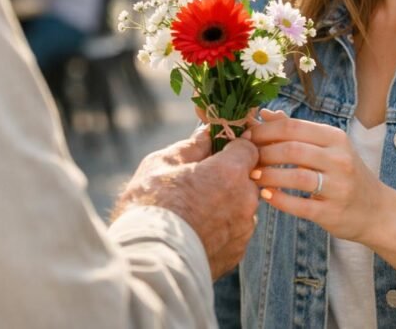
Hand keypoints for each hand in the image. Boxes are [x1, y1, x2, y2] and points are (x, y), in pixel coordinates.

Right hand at [114, 126, 259, 278]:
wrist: (148, 260)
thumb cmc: (151, 205)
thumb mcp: (162, 164)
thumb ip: (190, 148)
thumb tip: (204, 135)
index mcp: (230, 172)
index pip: (248, 148)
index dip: (232, 147)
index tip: (217, 150)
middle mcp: (245, 199)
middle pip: (245, 179)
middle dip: (227, 178)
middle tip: (198, 183)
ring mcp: (243, 229)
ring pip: (241, 207)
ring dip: (225, 205)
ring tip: (193, 212)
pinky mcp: (236, 253)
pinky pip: (234, 232)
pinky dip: (221, 230)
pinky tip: (196, 232)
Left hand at [246, 109, 386, 242]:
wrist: (376, 211)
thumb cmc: (344, 173)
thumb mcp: (327, 147)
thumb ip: (296, 130)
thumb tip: (264, 113)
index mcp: (335, 138)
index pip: (293, 127)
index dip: (264, 131)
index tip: (246, 137)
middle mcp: (340, 159)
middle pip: (292, 150)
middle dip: (263, 153)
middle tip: (245, 158)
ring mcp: (339, 187)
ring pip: (296, 177)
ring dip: (268, 176)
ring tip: (252, 176)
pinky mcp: (333, 212)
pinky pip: (301, 205)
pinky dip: (279, 200)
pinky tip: (265, 196)